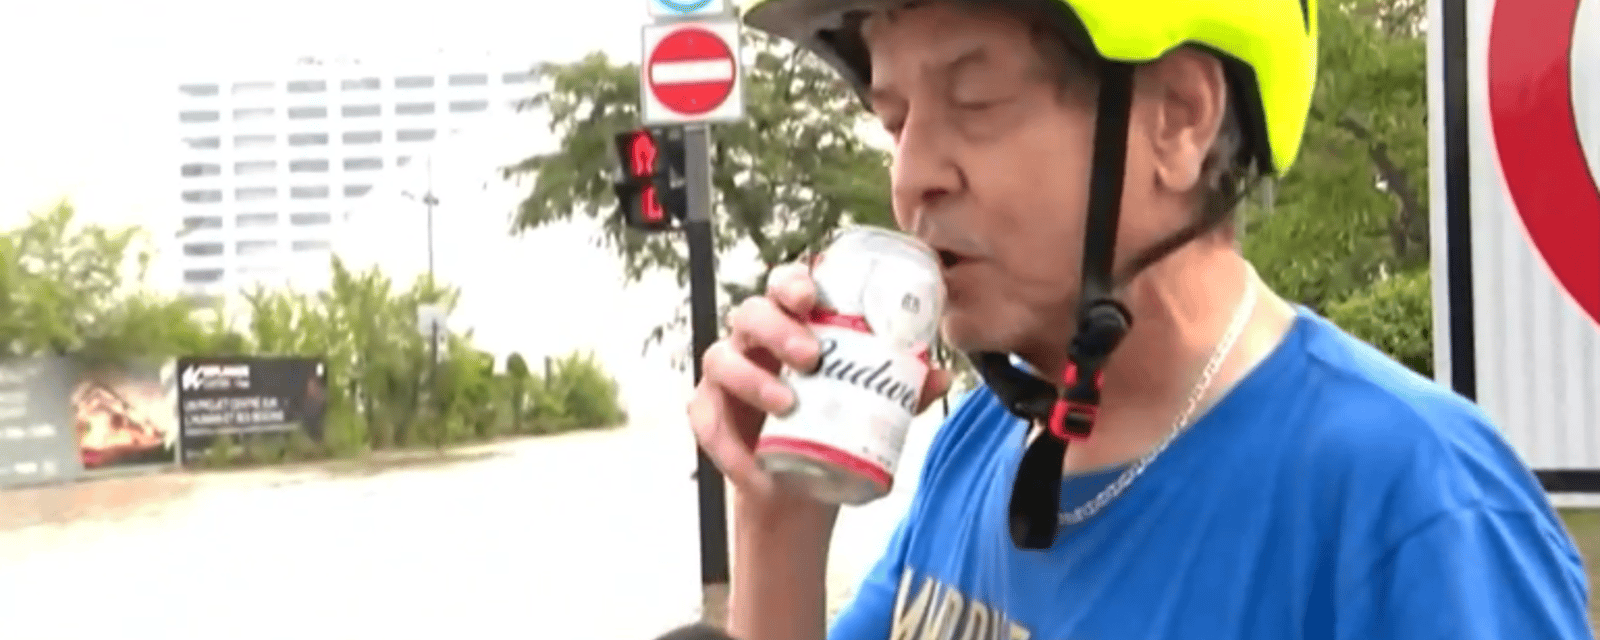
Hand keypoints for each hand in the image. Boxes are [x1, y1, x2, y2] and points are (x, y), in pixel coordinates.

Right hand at [686, 262, 951, 501]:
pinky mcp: (709, 416)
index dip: (792, 282)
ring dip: (751, 378)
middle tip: (811, 355)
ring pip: (720, 357)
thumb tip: (940, 374)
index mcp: (793, 327)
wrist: (801, 489)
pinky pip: (705, 419)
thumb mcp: (873, 410)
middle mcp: (754, 343)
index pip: (785, 287)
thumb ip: (903, 391)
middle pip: (751, 312)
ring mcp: (726, 378)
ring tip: (786, 404)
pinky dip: (727, 443)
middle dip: (778, 327)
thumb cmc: (834, 428)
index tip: (812, 298)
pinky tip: (753, 463)